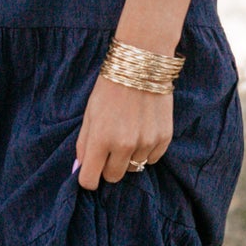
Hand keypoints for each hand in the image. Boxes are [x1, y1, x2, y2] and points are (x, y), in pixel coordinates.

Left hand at [74, 74, 172, 188]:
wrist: (141, 64)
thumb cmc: (109, 88)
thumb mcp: (89, 115)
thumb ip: (84, 145)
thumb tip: (80, 170)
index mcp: (101, 139)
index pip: (90, 180)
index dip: (88, 178)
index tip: (90, 171)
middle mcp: (124, 145)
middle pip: (113, 177)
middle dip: (108, 167)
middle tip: (110, 147)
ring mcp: (146, 142)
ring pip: (134, 168)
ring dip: (129, 157)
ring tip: (129, 132)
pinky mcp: (164, 138)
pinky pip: (152, 159)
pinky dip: (146, 151)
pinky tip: (143, 130)